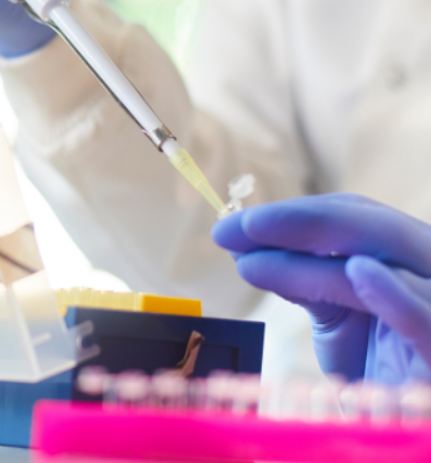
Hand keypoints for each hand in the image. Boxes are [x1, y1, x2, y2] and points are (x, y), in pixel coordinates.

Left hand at [212, 193, 430, 384]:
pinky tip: (359, 271)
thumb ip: (303, 280)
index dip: (293, 214)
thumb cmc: (378, 369)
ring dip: (309, 264)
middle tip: (231, 229)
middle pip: (371, 228)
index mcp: (405, 259)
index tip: (234, 226)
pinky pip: (428, 320)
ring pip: (384, 267)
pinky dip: (397, 295)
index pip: (355, 215)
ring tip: (249, 262)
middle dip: (295, 223)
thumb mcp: (337, 318)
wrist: (403, 427)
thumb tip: (246, 250)